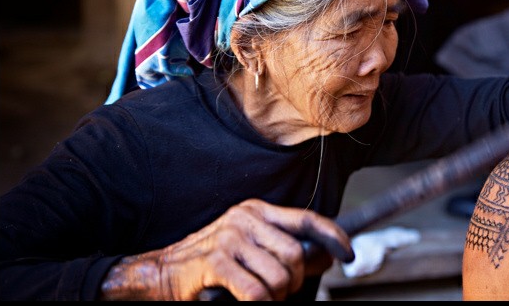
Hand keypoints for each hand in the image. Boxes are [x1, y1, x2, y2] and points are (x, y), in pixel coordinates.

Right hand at [99, 199, 352, 300]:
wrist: (160, 273)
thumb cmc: (208, 265)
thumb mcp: (250, 250)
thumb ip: (284, 251)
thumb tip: (325, 257)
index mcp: (257, 211)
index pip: (307, 220)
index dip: (333, 236)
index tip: (348, 253)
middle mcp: (246, 218)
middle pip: (295, 255)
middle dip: (293, 283)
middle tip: (278, 294)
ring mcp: (230, 238)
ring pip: (279, 277)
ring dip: (274, 298)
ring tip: (257, 298)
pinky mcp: (216, 261)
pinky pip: (256, 292)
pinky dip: (258, 305)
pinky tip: (246, 302)